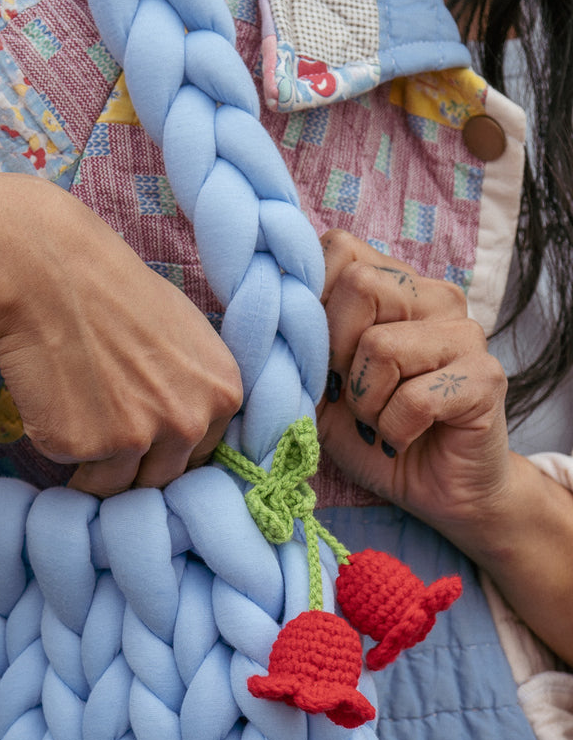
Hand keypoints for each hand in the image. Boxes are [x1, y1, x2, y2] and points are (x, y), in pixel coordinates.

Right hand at [0, 183, 242, 496]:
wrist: (49, 273)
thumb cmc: (110, 292)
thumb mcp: (184, 334)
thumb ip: (195, 387)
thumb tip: (189, 429)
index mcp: (223, 393)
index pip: (203, 457)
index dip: (167, 452)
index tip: (143, 446)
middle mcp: (190, 421)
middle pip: (164, 479)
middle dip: (134, 469)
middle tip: (104, 441)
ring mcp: (138, 438)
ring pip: (119, 487)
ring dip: (96, 470)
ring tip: (75, 422)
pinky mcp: (85, 446)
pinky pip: (74, 469)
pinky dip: (62, 449)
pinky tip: (52, 407)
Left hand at [317, 229, 511, 532]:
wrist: (434, 492)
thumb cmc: (370, 432)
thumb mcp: (315, 384)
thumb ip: (294, 343)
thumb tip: (252, 305)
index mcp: (393, 285)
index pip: (339, 248)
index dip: (312, 305)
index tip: (320, 358)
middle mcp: (434, 296)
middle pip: (358, 285)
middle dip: (336, 355)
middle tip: (352, 396)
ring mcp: (465, 333)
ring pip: (380, 346)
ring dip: (365, 402)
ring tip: (378, 421)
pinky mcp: (486, 377)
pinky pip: (413, 398)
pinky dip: (393, 430)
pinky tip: (402, 439)